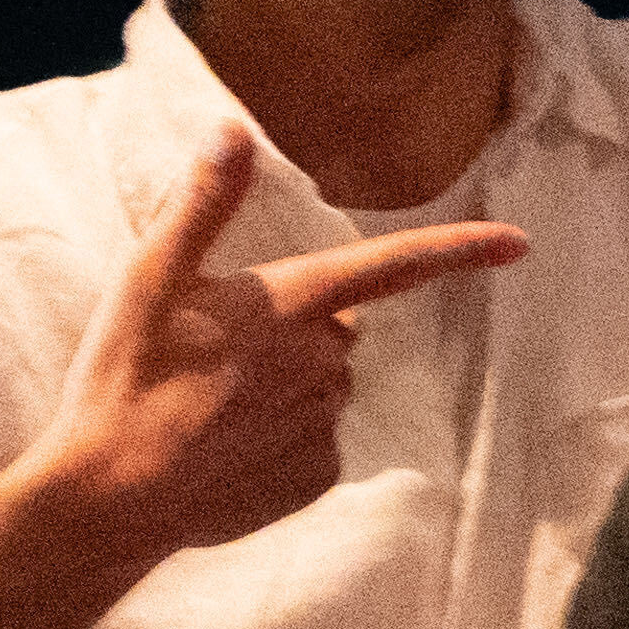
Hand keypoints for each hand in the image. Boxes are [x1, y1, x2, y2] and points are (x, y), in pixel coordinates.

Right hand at [31, 130, 523, 561]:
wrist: (111, 498)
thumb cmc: (124, 379)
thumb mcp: (150, 276)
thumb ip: (202, 202)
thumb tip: (233, 130)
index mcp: (291, 304)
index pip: (392, 266)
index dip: (459, 249)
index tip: (518, 242)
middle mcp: (323, 363)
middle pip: (337, 327)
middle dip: (297, 328)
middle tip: (217, 347)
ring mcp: (322, 425)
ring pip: (323, 385)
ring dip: (285, 384)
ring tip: (208, 400)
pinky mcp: (314, 477)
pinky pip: (314, 442)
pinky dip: (279, 438)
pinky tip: (222, 445)